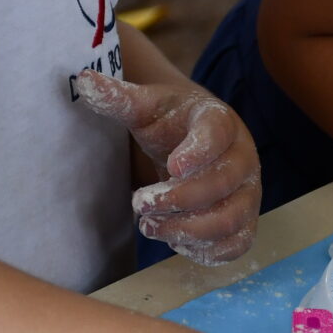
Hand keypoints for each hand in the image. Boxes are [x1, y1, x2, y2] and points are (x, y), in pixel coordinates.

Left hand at [75, 70, 261, 266]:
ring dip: (186, 229)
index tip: (171, 165)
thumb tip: (84, 81)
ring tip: (149, 225)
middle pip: (222, 184)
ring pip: (230, 221)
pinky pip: (235, 245)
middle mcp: (243, 157)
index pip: (217, 134)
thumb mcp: (145, 107)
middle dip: (178, 198)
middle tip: (139, 202)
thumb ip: (119, 98)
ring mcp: (248, 192)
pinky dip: (204, 250)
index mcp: (220, 122)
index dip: (199, 150)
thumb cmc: (170, 124)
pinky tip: (173, 239)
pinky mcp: (245, 221)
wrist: (195, 142)